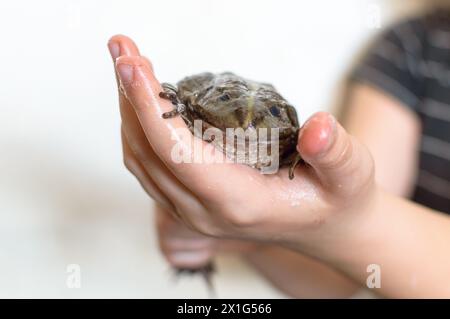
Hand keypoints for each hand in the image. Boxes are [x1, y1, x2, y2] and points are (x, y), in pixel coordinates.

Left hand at [107, 35, 376, 257]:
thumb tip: (319, 126)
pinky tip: (142, 101)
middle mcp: (205, 212)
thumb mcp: (349, 175)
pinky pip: (148, 167)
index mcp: (238, 202)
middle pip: (147, 152)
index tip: (133, 63)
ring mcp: (192, 212)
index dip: (150, 108)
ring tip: (128, 65)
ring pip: (141, 160)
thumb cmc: (336, 199)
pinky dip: (137, 130)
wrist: (324, 228)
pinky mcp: (188, 205)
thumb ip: (337, 153)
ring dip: (128, 110)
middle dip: (129, 96)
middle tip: (124, 49)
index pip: (177, 153)